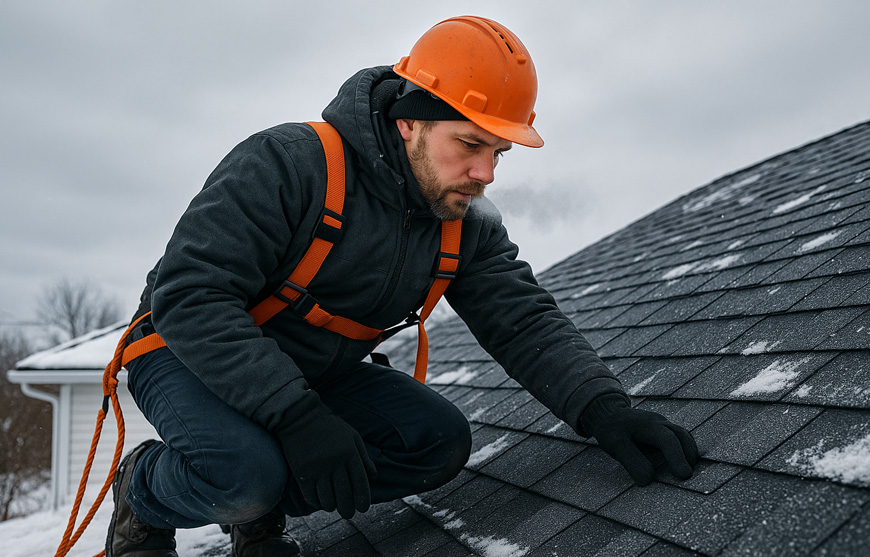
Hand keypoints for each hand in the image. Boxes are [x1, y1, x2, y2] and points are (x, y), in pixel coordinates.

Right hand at [274, 402, 376, 517]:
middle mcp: (334, 463)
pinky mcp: (302, 473)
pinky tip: (319, 501)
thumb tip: (373, 477)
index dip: (363, 499)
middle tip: (348, 513)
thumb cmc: (329, 427)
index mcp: (349, 453)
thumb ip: (363, 456)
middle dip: (348, 509)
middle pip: (344, 496)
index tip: (363, 508)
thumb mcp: (352, 436)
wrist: (300, 418)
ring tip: (333, 506)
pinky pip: (310, 497)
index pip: (360, 483)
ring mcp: (317, 469)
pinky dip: (316, 503)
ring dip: (332, 507)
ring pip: (327, 500)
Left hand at [581, 394, 697, 485]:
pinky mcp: (665, 429)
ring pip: (683, 435)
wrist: (609, 413)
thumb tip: (648, 480)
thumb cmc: (611, 429)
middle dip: (687, 456)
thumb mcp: (615, 444)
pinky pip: (681, 437)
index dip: (677, 457)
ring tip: (688, 471)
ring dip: (689, 453)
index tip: (684, 475)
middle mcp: (659, 422)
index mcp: (647, 424)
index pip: (667, 439)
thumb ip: (632, 461)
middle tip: (688, 476)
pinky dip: (686, 450)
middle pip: (680, 436)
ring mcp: (664, 424)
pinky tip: (685, 463)